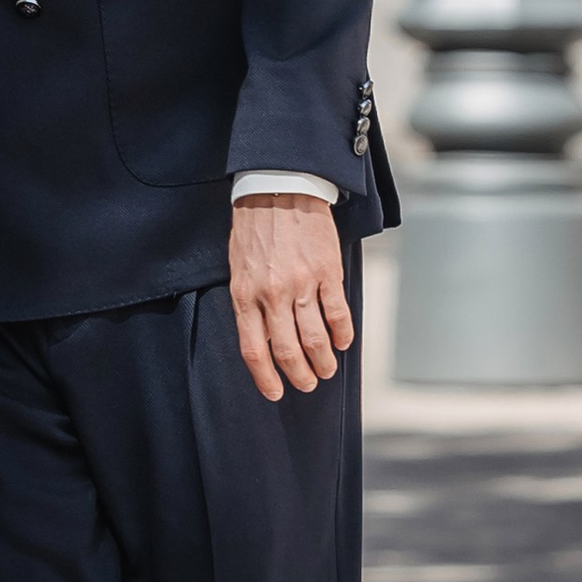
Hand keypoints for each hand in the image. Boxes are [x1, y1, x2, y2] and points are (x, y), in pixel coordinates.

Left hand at [228, 194, 353, 403]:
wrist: (278, 187)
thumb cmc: (254, 229)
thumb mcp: (239, 268)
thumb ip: (250, 303)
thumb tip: (264, 338)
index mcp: (246, 295)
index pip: (254, 350)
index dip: (265, 378)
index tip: (275, 393)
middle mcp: (273, 294)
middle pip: (288, 351)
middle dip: (299, 376)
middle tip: (307, 384)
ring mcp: (302, 284)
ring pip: (316, 339)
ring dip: (323, 361)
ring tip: (327, 370)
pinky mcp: (327, 272)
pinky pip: (338, 313)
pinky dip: (343, 334)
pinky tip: (343, 343)